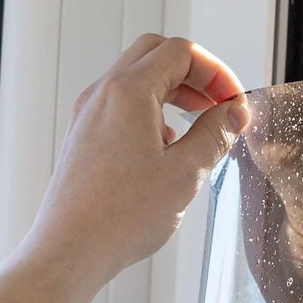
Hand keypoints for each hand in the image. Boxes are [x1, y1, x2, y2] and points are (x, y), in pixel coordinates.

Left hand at [21, 35, 249, 293]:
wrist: (69, 251)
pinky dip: (150, 112)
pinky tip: (167, 148)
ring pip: (136, 80)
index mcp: (128, 92)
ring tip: (198, 127)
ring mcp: (88, 115)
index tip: (233, 102)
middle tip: (218, 104)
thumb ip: (214, 134)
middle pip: (154, 55)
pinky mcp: (83, 138)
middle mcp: (102, 95)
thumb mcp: (185, 173)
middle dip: (194, 74)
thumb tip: (232, 113)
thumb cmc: (119, 217)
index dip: (216, 71)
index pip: (180, 51)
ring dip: (172, 92)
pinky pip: (120, 106)